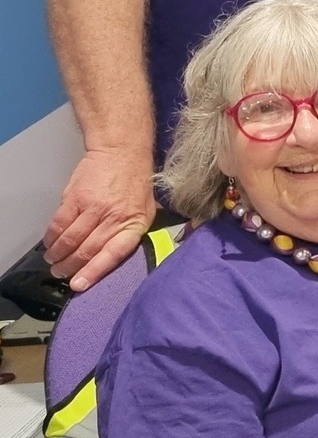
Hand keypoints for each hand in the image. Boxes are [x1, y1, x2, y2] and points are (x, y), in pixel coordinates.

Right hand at [43, 146, 156, 288]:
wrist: (121, 152)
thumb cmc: (136, 182)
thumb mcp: (147, 208)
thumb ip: (133, 231)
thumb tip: (119, 254)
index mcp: (135, 223)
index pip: (114, 253)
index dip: (95, 271)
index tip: (79, 284)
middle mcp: (114, 217)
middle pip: (87, 249)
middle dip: (71, 266)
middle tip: (61, 274)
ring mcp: (93, 207)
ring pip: (70, 239)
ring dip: (58, 254)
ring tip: (53, 261)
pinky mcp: (75, 198)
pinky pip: (59, 223)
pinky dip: (52, 237)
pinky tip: (50, 243)